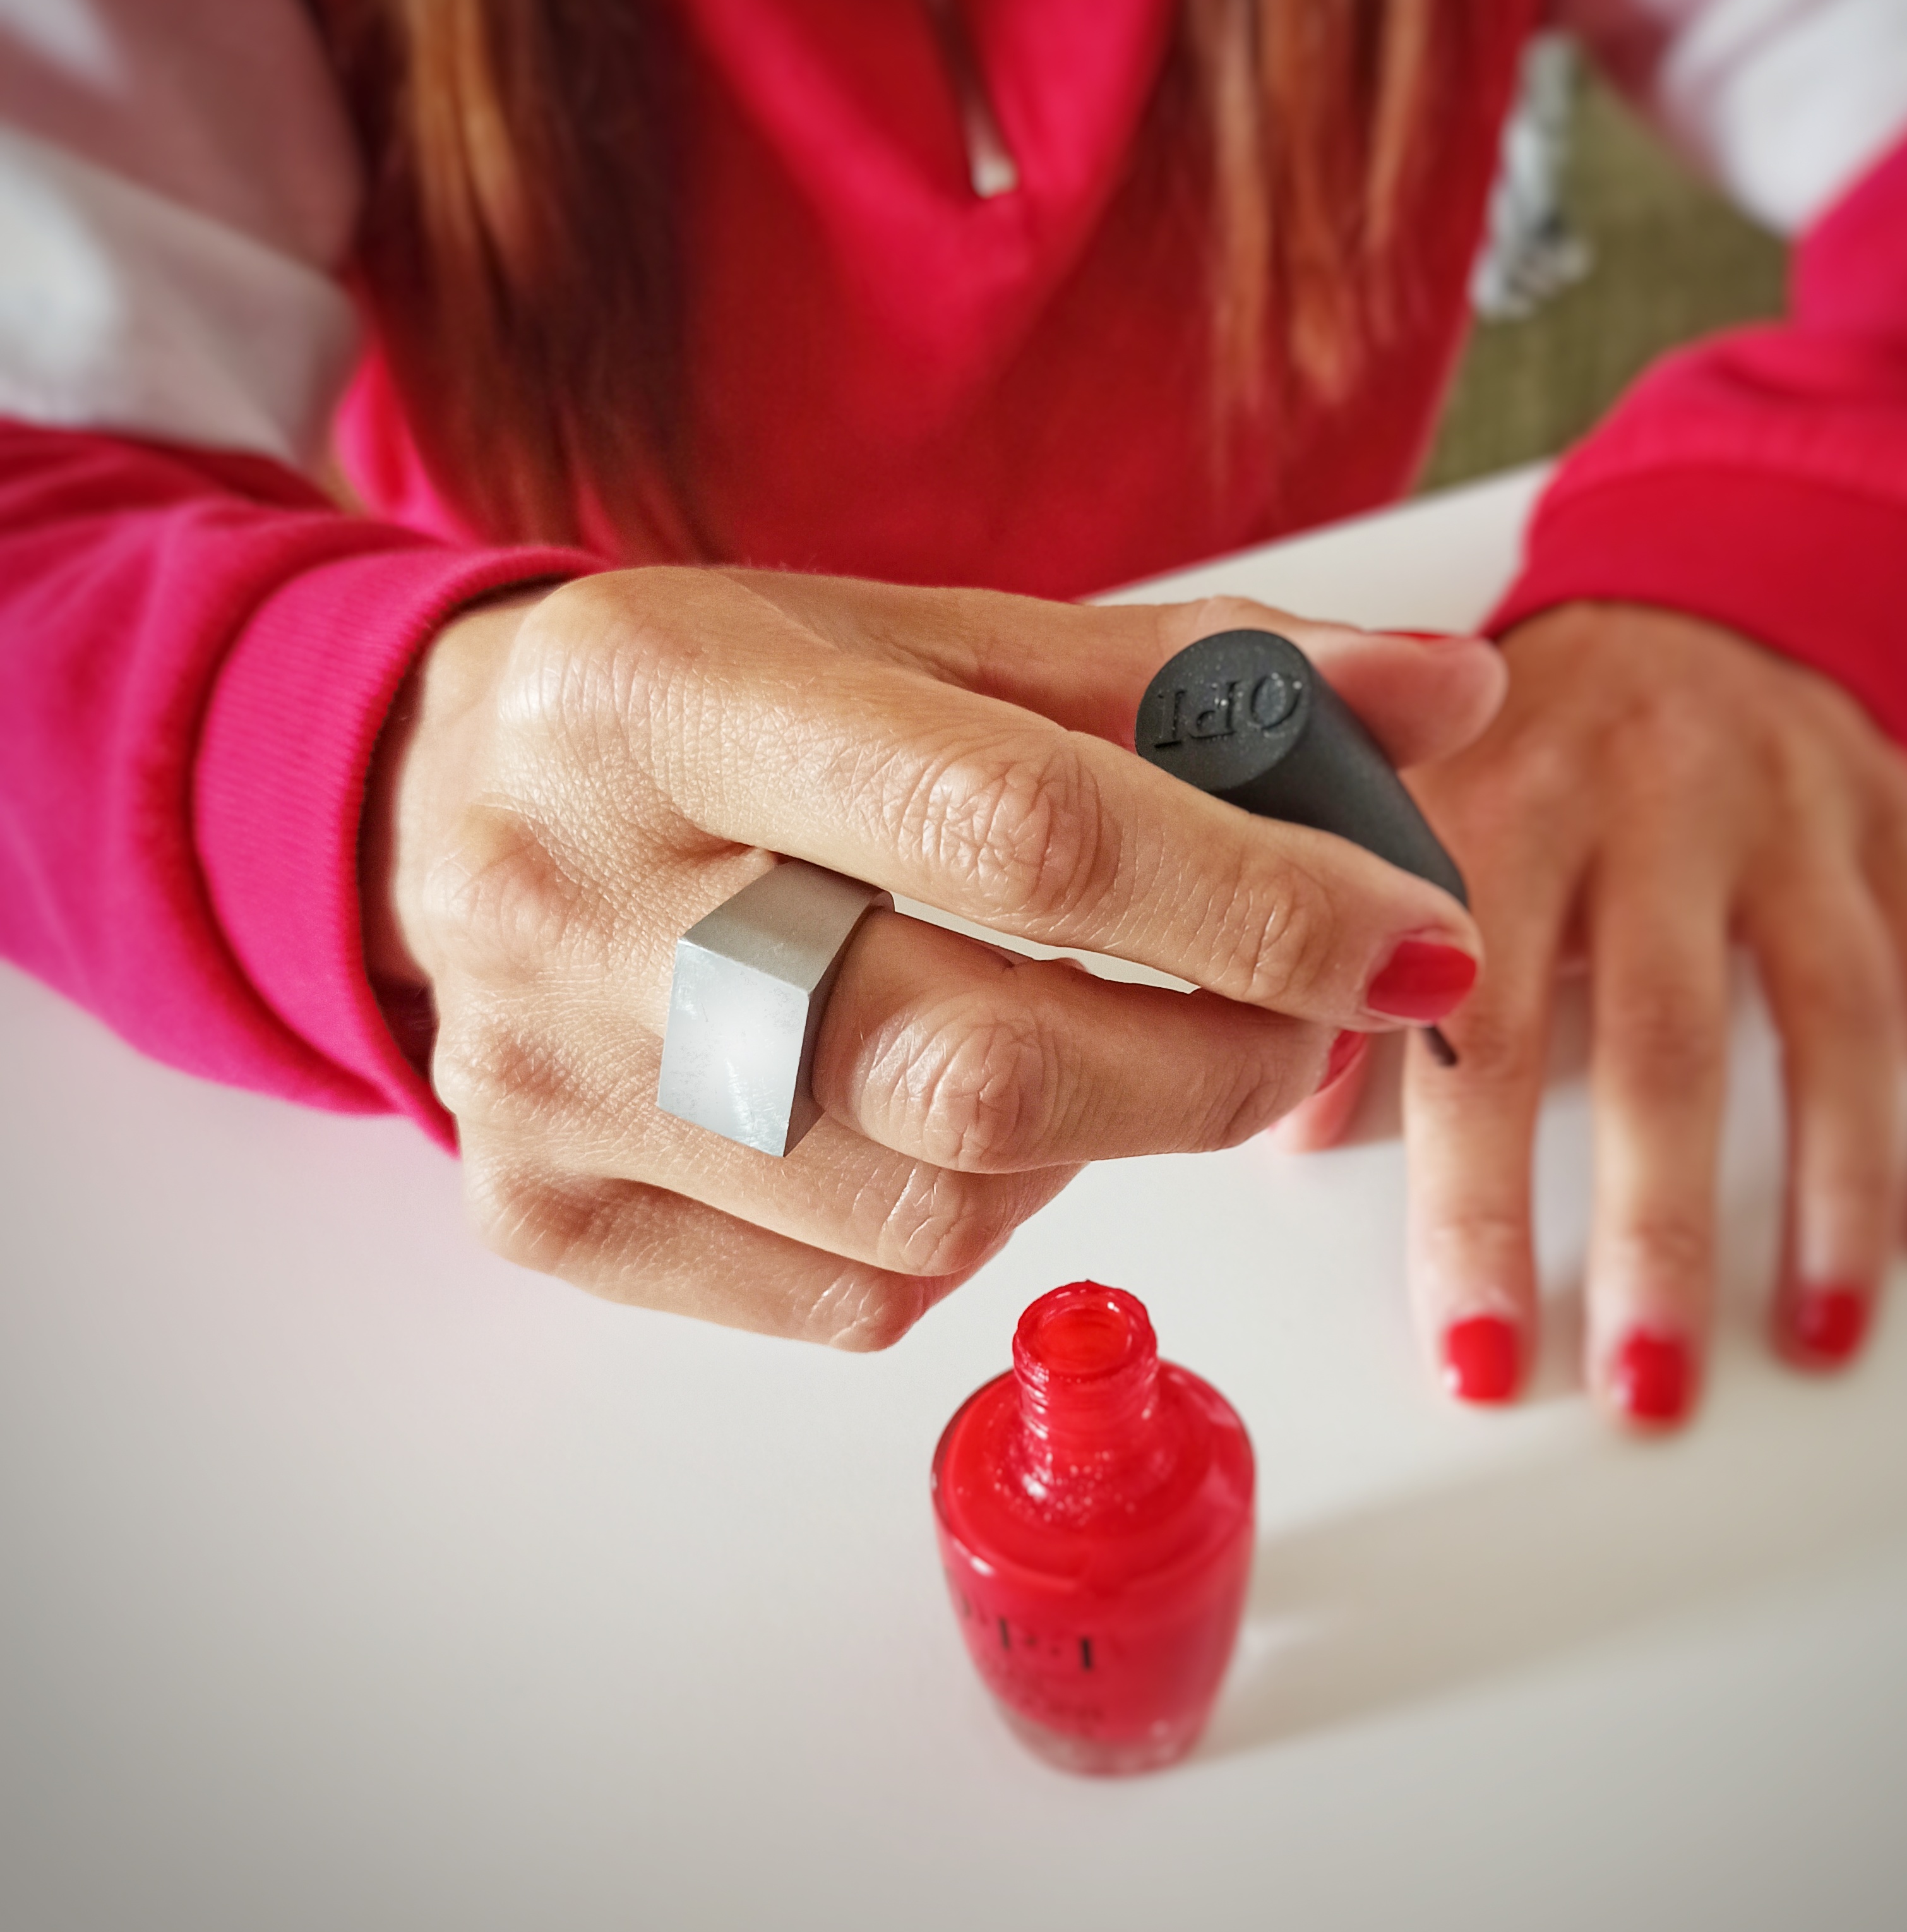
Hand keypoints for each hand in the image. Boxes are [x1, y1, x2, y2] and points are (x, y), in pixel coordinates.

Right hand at [363, 569, 1505, 1344]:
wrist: (431, 800)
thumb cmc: (713, 707)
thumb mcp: (921, 639)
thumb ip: (1184, 675)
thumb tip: (1450, 695)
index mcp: (667, 698)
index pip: (1017, 828)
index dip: (1254, 900)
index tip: (1416, 936)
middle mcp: (576, 899)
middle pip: (980, 1066)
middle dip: (1216, 1064)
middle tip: (1307, 1019)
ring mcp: (546, 1082)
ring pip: (938, 1207)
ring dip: (1093, 1143)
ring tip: (1080, 1041)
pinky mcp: (545, 1214)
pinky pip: (860, 1292)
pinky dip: (972, 1219)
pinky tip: (941, 1115)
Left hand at [1277, 601, 1906, 1426]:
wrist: (1678, 594)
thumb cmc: (1517, 735)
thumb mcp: (1402, 806)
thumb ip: (1338, 949)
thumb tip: (1280, 1120)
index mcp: (1493, 799)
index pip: (1474, 1028)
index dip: (1474, 1200)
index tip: (1473, 1351)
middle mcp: (1645, 796)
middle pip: (1657, 1036)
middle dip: (1652, 1230)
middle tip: (1643, 1385)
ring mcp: (1784, 807)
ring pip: (1824, 1014)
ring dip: (1827, 1192)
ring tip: (1812, 1336)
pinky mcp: (1895, 817)